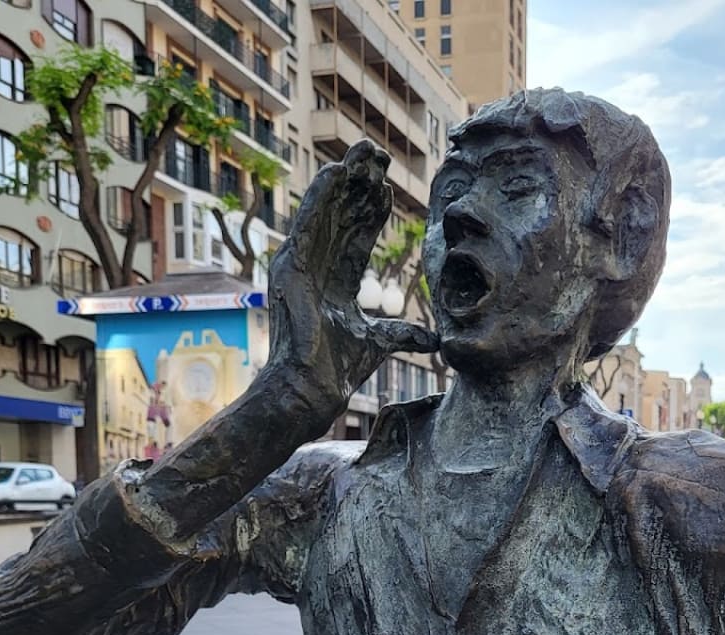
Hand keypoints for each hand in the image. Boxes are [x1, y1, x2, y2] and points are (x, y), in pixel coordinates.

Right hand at [267, 141, 437, 424]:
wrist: (309, 390)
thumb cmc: (336, 371)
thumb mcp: (379, 343)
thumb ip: (404, 334)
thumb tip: (434, 339)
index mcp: (335, 283)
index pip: (356, 237)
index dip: (372, 211)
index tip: (387, 187)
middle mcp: (317, 268)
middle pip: (341, 217)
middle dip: (360, 186)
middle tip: (377, 154)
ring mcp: (302, 266)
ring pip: (326, 212)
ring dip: (344, 181)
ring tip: (363, 153)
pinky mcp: (291, 268)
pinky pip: (307, 222)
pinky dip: (321, 197)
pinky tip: (337, 172)